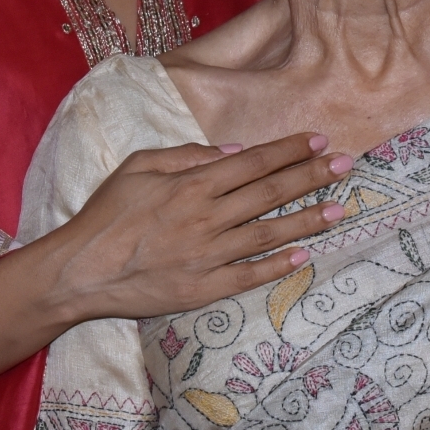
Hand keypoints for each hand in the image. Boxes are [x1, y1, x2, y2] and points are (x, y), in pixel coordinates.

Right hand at [0, 135, 352, 408]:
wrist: (82, 271)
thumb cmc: (105, 215)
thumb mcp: (138, 167)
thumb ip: (186, 156)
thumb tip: (231, 152)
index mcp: (193, 184)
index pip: (254, 162)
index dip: (289, 150)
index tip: (320, 141)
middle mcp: (209, 217)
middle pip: (271, 192)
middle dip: (311, 176)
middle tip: (347, 166)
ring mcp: (211, 255)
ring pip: (270, 232)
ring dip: (308, 219)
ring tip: (341, 209)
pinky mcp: (206, 288)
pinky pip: (251, 274)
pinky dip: (278, 264)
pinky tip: (303, 255)